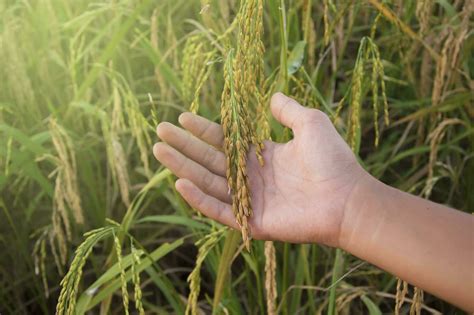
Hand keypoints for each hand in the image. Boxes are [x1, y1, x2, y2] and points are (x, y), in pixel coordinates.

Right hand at [153, 93, 366, 246]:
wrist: (347, 197)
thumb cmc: (332, 160)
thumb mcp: (310, 124)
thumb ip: (289, 110)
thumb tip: (271, 96)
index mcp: (262, 156)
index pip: (225, 141)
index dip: (203, 130)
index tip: (182, 117)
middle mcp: (252, 178)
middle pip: (210, 161)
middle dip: (184, 147)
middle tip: (159, 132)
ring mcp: (251, 201)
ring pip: (209, 183)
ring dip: (183, 168)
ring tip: (160, 152)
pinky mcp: (252, 222)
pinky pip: (221, 211)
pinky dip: (200, 199)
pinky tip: (181, 183)